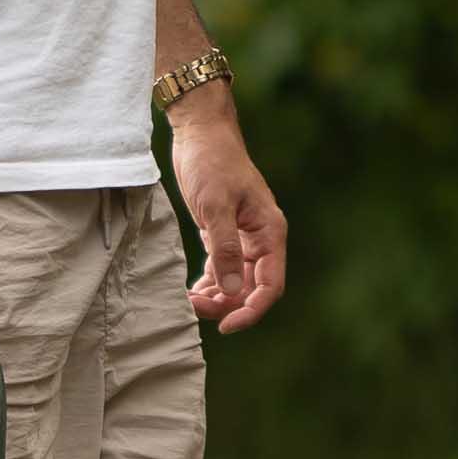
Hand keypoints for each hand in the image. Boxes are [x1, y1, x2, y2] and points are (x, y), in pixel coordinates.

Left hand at [168, 93, 287, 334]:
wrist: (200, 132)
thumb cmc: (212, 162)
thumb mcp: (215, 205)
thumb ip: (224, 248)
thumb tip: (230, 290)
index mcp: (270, 233)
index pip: (270, 286)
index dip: (251, 311)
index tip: (226, 326)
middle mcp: (261, 240)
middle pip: (250, 289)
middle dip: (225, 304)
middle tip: (193, 307)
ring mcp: (243, 239)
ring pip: (234, 283)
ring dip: (214, 297)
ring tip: (188, 301)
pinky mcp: (223, 235)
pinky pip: (220, 271)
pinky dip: (207, 285)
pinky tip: (190, 293)